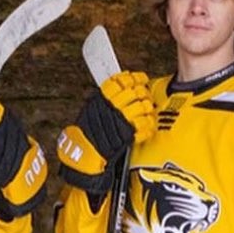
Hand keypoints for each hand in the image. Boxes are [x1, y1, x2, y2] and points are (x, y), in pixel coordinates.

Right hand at [57, 70, 154, 194]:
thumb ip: (104, 98)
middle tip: (145, 93)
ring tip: (147, 108)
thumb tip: (119, 85)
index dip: (133, 77)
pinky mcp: (128, 135)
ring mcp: (121, 121)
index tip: (140, 77)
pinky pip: (144, 125)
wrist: (85, 155)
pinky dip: (148, 124)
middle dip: (143, 91)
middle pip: (134, 92)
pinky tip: (147, 124)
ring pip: (142, 106)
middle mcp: (111, 108)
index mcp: (101, 99)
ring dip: (147, 107)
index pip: (120, 81)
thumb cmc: (87, 134)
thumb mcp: (91, 110)